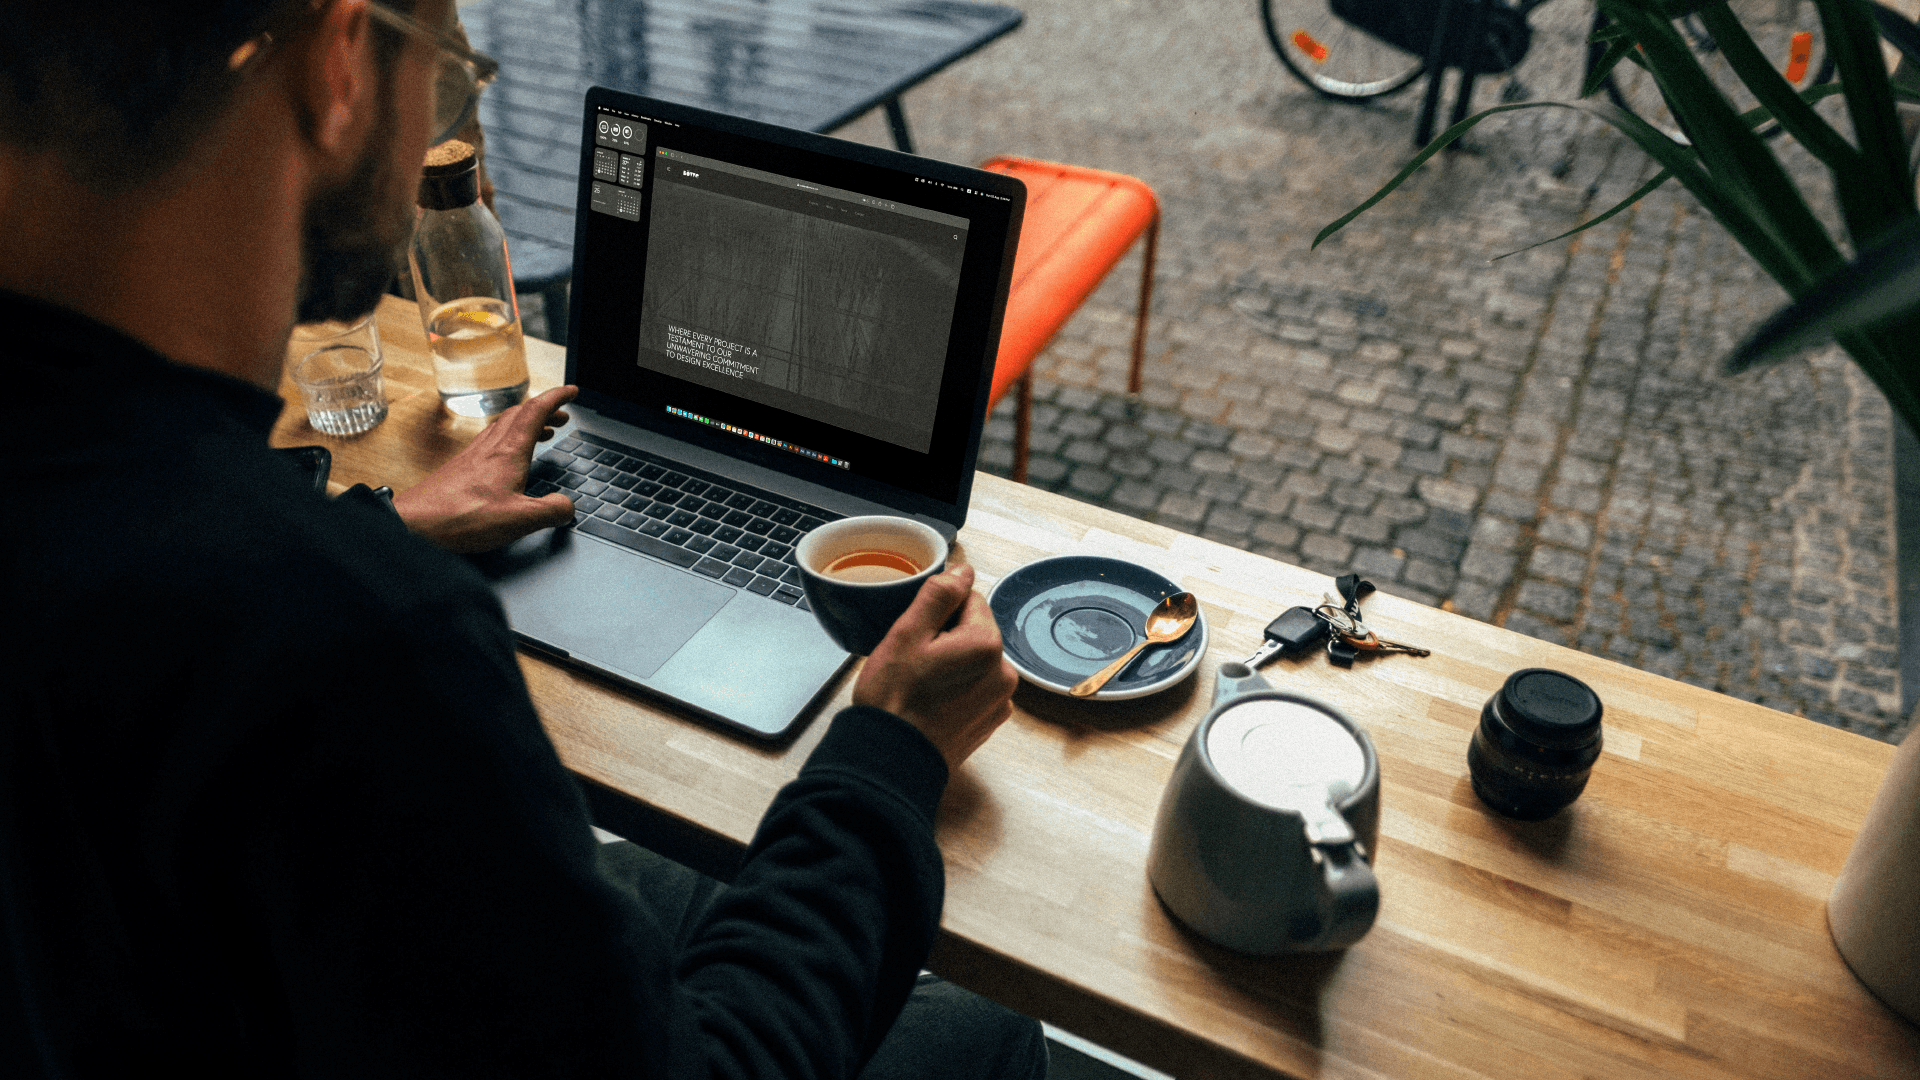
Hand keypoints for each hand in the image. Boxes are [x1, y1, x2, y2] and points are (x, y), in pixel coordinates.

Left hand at [393, 385, 578, 552]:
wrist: (415, 524)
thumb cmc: (461, 518)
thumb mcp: (519, 520)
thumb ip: (551, 511)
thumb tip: (568, 507)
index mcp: (509, 452)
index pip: (536, 412)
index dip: (557, 398)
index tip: (571, 392)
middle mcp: (490, 447)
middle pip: (520, 414)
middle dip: (544, 409)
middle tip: (561, 415)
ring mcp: (473, 455)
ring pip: (504, 425)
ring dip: (526, 422)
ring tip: (541, 432)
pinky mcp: (461, 468)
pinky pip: (491, 440)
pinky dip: (509, 438)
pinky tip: (507, 456)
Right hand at [853, 565, 1018, 774]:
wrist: (892, 761)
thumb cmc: (894, 702)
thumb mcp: (907, 634)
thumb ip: (939, 595)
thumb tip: (963, 570)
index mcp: (986, 644)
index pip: (969, 600)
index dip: (939, 611)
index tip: (918, 633)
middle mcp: (1004, 672)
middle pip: (975, 630)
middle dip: (947, 637)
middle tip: (915, 661)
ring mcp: (1000, 700)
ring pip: (975, 660)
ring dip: (953, 663)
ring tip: (922, 685)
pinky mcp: (991, 721)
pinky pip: (977, 687)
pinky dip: (958, 689)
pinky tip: (932, 702)